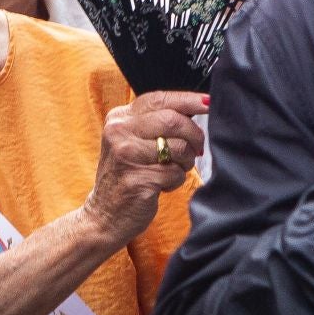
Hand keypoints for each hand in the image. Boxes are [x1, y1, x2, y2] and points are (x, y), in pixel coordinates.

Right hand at [82, 90, 207, 244]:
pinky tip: (161, 185)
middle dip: (194, 135)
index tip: (209, 102)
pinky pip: (175, 173)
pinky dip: (176, 181)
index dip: (189, 100)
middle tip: (197, 149)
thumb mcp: (132, 141)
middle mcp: (119, 132)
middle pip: (173, 120)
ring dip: (186, 162)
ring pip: (179, 148)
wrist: (104, 214)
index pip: (160, 99)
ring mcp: (126, 156)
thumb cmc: (127, 175)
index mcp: (119, 119)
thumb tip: (198, 106)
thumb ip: (156, 122)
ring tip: (172, 169)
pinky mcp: (138, 180)